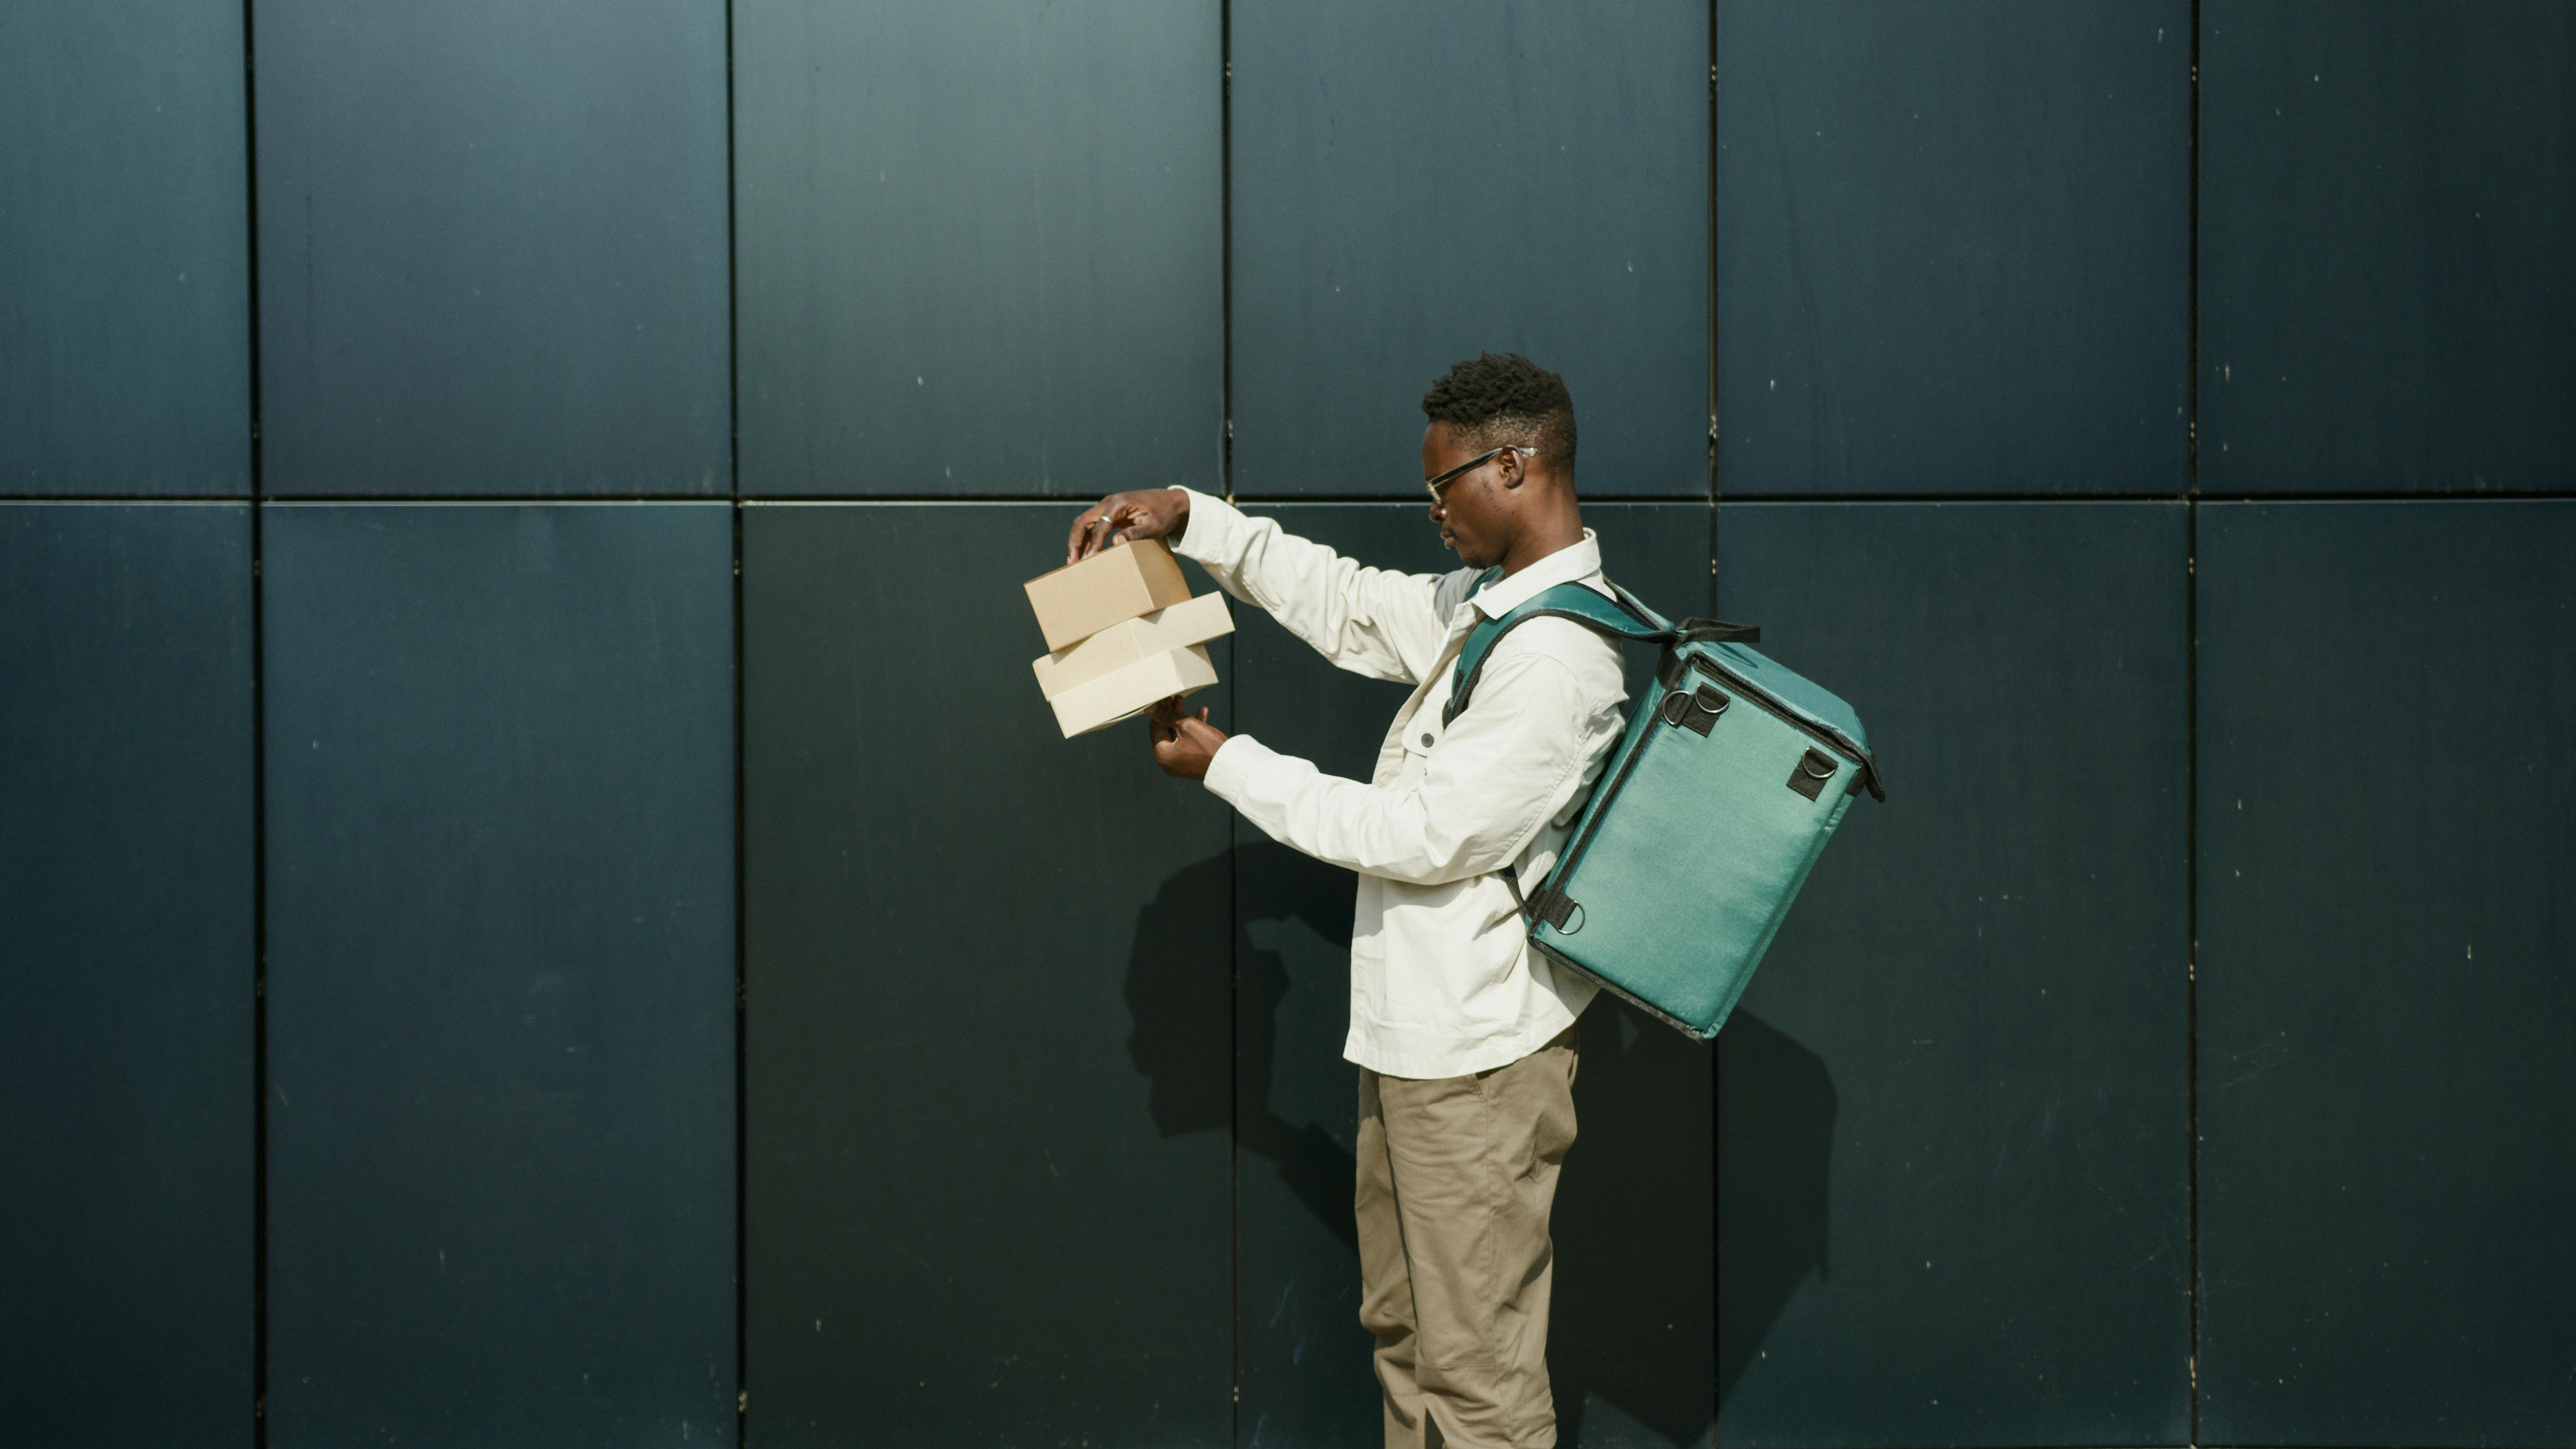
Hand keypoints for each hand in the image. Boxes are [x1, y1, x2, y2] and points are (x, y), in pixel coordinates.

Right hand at [1067, 488, 1190, 563]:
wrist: (1171, 502)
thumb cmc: (1164, 514)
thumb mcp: (1154, 526)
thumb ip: (1136, 533)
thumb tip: (1117, 542)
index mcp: (1118, 503)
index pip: (1100, 525)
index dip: (1093, 544)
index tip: (1088, 560)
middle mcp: (1109, 502)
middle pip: (1083, 521)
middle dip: (1075, 542)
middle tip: (1071, 562)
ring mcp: (1107, 507)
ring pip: (1084, 523)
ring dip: (1077, 541)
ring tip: (1073, 561)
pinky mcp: (1110, 513)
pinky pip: (1093, 526)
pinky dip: (1086, 539)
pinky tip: (1085, 554)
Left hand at [1148, 694, 1226, 780]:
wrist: (1231, 767)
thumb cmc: (1207, 746)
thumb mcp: (1186, 725)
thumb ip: (1167, 715)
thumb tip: (1151, 708)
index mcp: (1162, 755)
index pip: (1155, 728)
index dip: (1160, 711)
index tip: (1166, 698)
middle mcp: (1169, 762)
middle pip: (1167, 732)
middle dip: (1174, 713)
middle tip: (1178, 698)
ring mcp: (1181, 764)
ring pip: (1179, 736)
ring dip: (1185, 719)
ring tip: (1191, 703)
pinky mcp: (1194, 763)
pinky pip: (1190, 744)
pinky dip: (1194, 730)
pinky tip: (1203, 713)